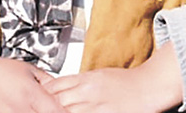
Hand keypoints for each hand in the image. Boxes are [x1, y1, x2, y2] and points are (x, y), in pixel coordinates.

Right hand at [0, 29, 63, 112]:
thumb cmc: (1, 71)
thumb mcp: (30, 70)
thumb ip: (50, 83)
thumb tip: (65, 93)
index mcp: (30, 94)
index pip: (57, 112)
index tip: (69, 110)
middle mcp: (19, 110)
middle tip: (50, 108)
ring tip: (33, 107)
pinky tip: (24, 110)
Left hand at [43, 44, 181, 112]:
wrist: (149, 87)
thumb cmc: (127, 82)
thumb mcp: (99, 76)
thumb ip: (80, 82)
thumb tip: (63, 89)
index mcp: (85, 78)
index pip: (54, 85)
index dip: (43, 93)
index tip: (37, 98)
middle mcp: (87, 92)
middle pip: (56, 100)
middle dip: (46, 106)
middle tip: (38, 108)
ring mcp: (94, 106)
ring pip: (65, 111)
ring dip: (58, 112)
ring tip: (52, 112)